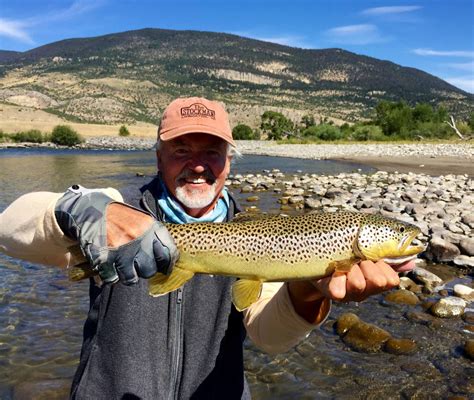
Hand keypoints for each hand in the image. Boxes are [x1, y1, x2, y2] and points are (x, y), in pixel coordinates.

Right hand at [55, 185, 178, 284]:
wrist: (89, 209)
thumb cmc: (119, 218)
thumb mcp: (142, 220)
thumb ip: (156, 237)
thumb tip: (170, 261)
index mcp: (151, 227)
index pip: (169, 253)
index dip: (168, 264)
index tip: (165, 268)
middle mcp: (138, 239)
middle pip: (150, 270)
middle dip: (144, 270)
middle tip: (137, 264)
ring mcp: (121, 250)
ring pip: (132, 278)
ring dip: (127, 275)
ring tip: (122, 265)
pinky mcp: (103, 258)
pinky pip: (112, 279)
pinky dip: (110, 276)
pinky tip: (108, 264)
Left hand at [288, 260, 413, 322]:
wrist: (316, 258)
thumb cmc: (346, 252)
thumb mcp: (367, 251)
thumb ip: (388, 256)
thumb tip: (412, 261)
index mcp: (376, 279)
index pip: (391, 279)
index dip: (383, 266)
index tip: (374, 257)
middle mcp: (365, 290)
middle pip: (378, 281)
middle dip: (368, 265)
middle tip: (358, 258)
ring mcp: (348, 293)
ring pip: (359, 283)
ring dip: (352, 268)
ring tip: (344, 262)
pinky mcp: (331, 291)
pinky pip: (338, 291)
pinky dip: (336, 280)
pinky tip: (334, 272)